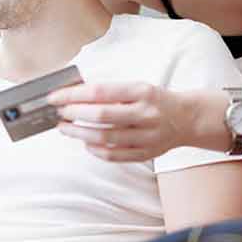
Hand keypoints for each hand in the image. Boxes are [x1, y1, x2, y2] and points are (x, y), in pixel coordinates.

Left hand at [47, 82, 200, 160]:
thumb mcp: (137, 87)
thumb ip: (110, 91)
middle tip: (59, 113)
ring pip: (105, 138)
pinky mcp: (146, 153)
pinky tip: (86, 143)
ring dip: (79, 134)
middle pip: (101, 116)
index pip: (100, 92)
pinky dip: (96, 150)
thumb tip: (73, 95)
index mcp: (141, 91)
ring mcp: (147, 136)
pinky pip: (115, 155)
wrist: (187, 118)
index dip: (73, 95)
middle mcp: (146, 113)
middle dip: (73, 115)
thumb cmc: (154, 100)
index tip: (55, 97)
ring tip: (65, 129)